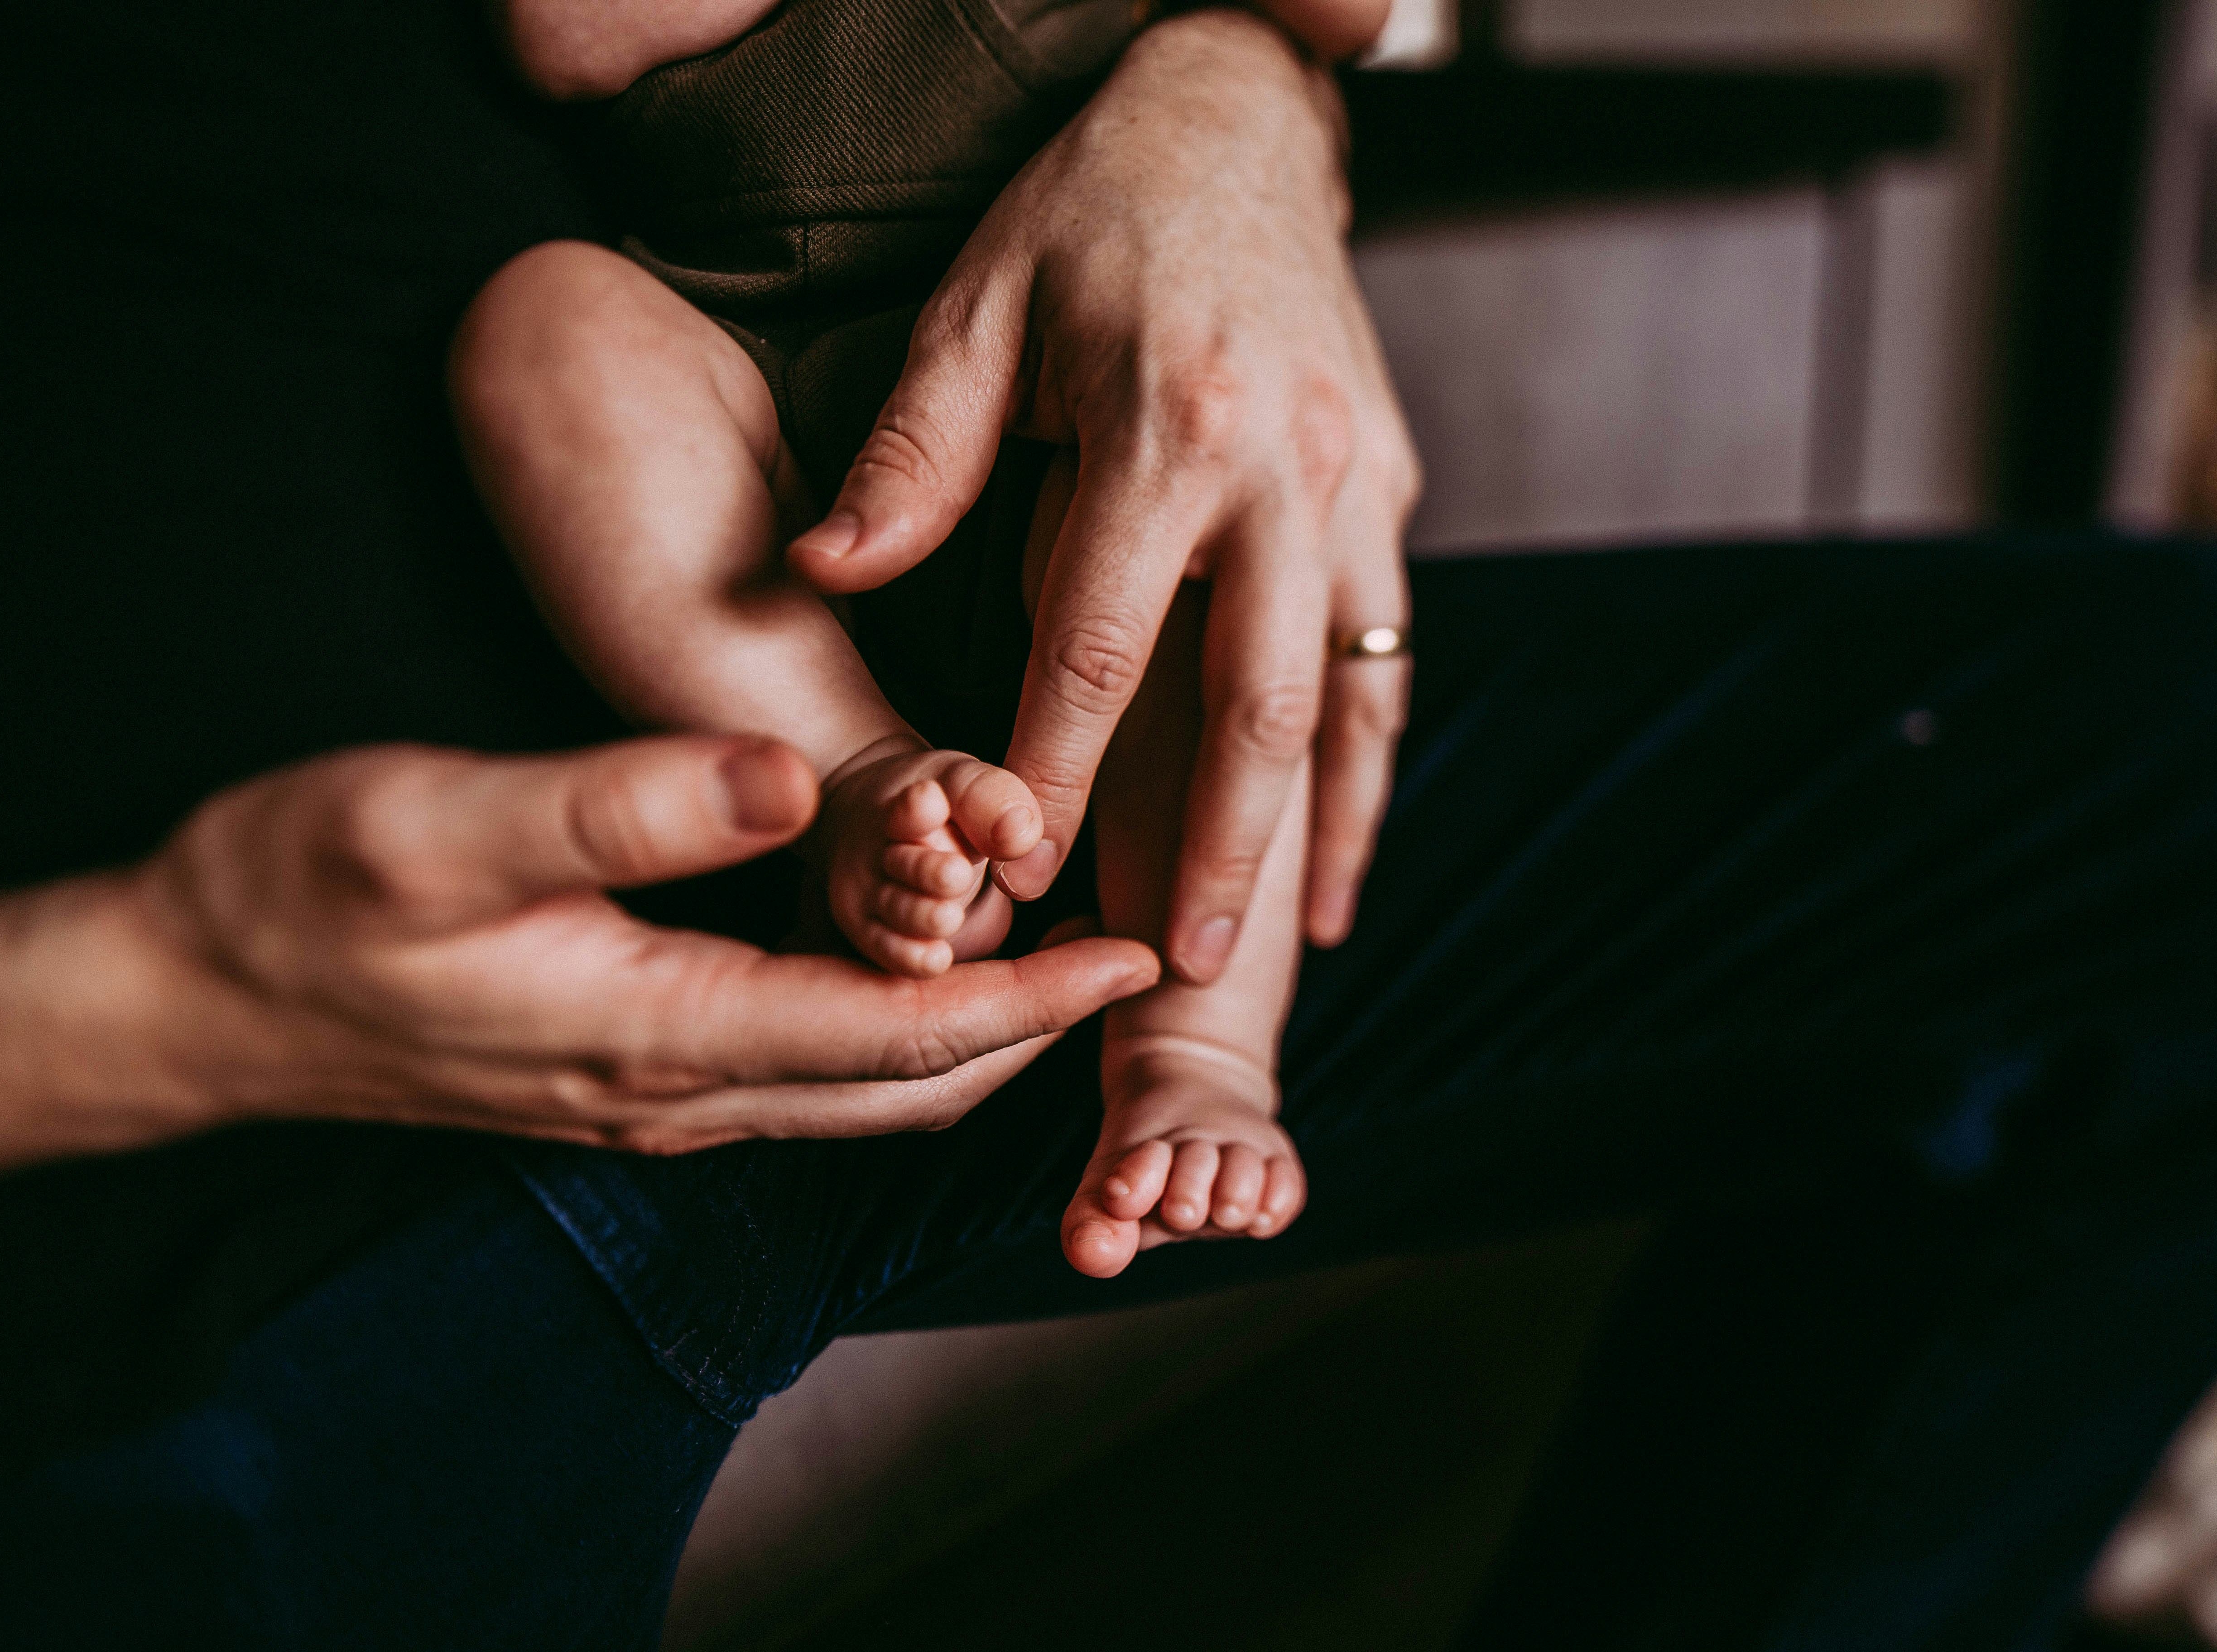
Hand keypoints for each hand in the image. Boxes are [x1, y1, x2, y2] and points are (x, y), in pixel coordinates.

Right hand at [0, 736, 1155, 1200]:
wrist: (196, 994)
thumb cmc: (301, 894)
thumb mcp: (437, 821)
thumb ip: (613, 799)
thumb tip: (776, 775)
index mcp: (654, 1030)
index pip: (893, 1037)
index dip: (1027, 1001)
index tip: (1132, 955)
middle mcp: (672, 1088)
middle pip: (902, 1088)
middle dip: (1027, 1033)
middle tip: (1130, 956)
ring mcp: (648, 1094)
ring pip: (857, 1093)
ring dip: (965, 1038)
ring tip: (1054, 958)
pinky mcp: (624, 1070)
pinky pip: (799, 1075)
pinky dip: (886, 1033)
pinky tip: (909, 968)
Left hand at [785, 10, 1419, 980]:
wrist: (1235, 123)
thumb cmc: (1087, 216)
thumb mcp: (976, 308)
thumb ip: (911, 453)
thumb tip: (825, 571)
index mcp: (1167, 428)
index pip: (1097, 639)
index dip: (1054, 766)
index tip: (1016, 869)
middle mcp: (1279, 468)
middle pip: (1250, 696)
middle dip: (1213, 843)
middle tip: (1174, 964)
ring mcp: (1353, 481)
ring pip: (1345, 692)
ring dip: (1309, 830)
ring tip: (1271, 947)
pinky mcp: (1390, 485)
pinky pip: (1391, 654)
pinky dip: (1371, 767)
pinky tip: (1340, 861)